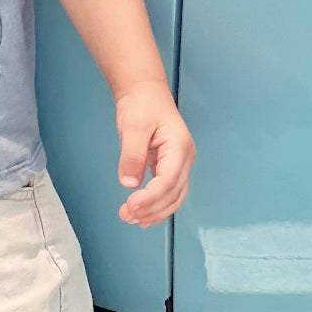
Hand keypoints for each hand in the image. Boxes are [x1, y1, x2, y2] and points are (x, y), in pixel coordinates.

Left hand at [114, 82, 194, 227]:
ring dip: (154, 211)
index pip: (168, 181)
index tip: (130, 206)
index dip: (150, 198)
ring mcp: (180, 164)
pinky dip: (157, 205)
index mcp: (179, 147)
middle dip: (151, 209)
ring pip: (174, 197)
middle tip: (126, 215)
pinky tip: (142, 214)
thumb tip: (129, 184)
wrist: (145, 92)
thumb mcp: (133, 127)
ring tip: (130, 218)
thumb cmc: (141, 105)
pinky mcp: (171, 167)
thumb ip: (132, 155)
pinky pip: (168, 192)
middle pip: (174, 194)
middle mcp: (185, 159)